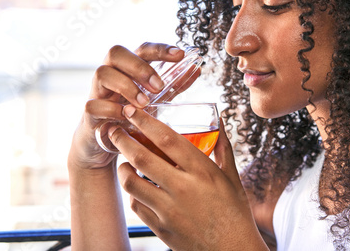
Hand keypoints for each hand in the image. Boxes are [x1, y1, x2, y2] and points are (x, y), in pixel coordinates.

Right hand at [68, 43, 188, 170]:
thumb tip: (196, 70)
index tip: (180, 55)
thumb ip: (172, 85)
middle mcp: (110, 74)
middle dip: (139, 67)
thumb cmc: (130, 114)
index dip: (160, 49)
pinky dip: (111, 109)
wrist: (103, 142)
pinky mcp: (89, 112)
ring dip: (127, 86)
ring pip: (102, 73)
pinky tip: (126, 117)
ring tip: (144, 104)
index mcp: (127, 68)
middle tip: (158, 86)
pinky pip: (93, 104)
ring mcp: (97, 91)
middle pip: (116, 53)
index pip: (142, 50)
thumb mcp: (154, 99)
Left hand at [111, 105, 267, 250]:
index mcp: (202, 172)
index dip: (146, 122)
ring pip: (131, 182)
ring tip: (124, 160)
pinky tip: (137, 186)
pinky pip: (136, 204)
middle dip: (122, 140)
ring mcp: (169, 210)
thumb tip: (218, 120)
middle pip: (141, 157)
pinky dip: (133, 192)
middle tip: (114, 130)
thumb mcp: (232, 177)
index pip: (167, 139)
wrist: (232, 250)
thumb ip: (222, 147)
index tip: (133, 112)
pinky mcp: (160, 227)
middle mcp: (183, 188)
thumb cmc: (235, 213)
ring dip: (123, 167)